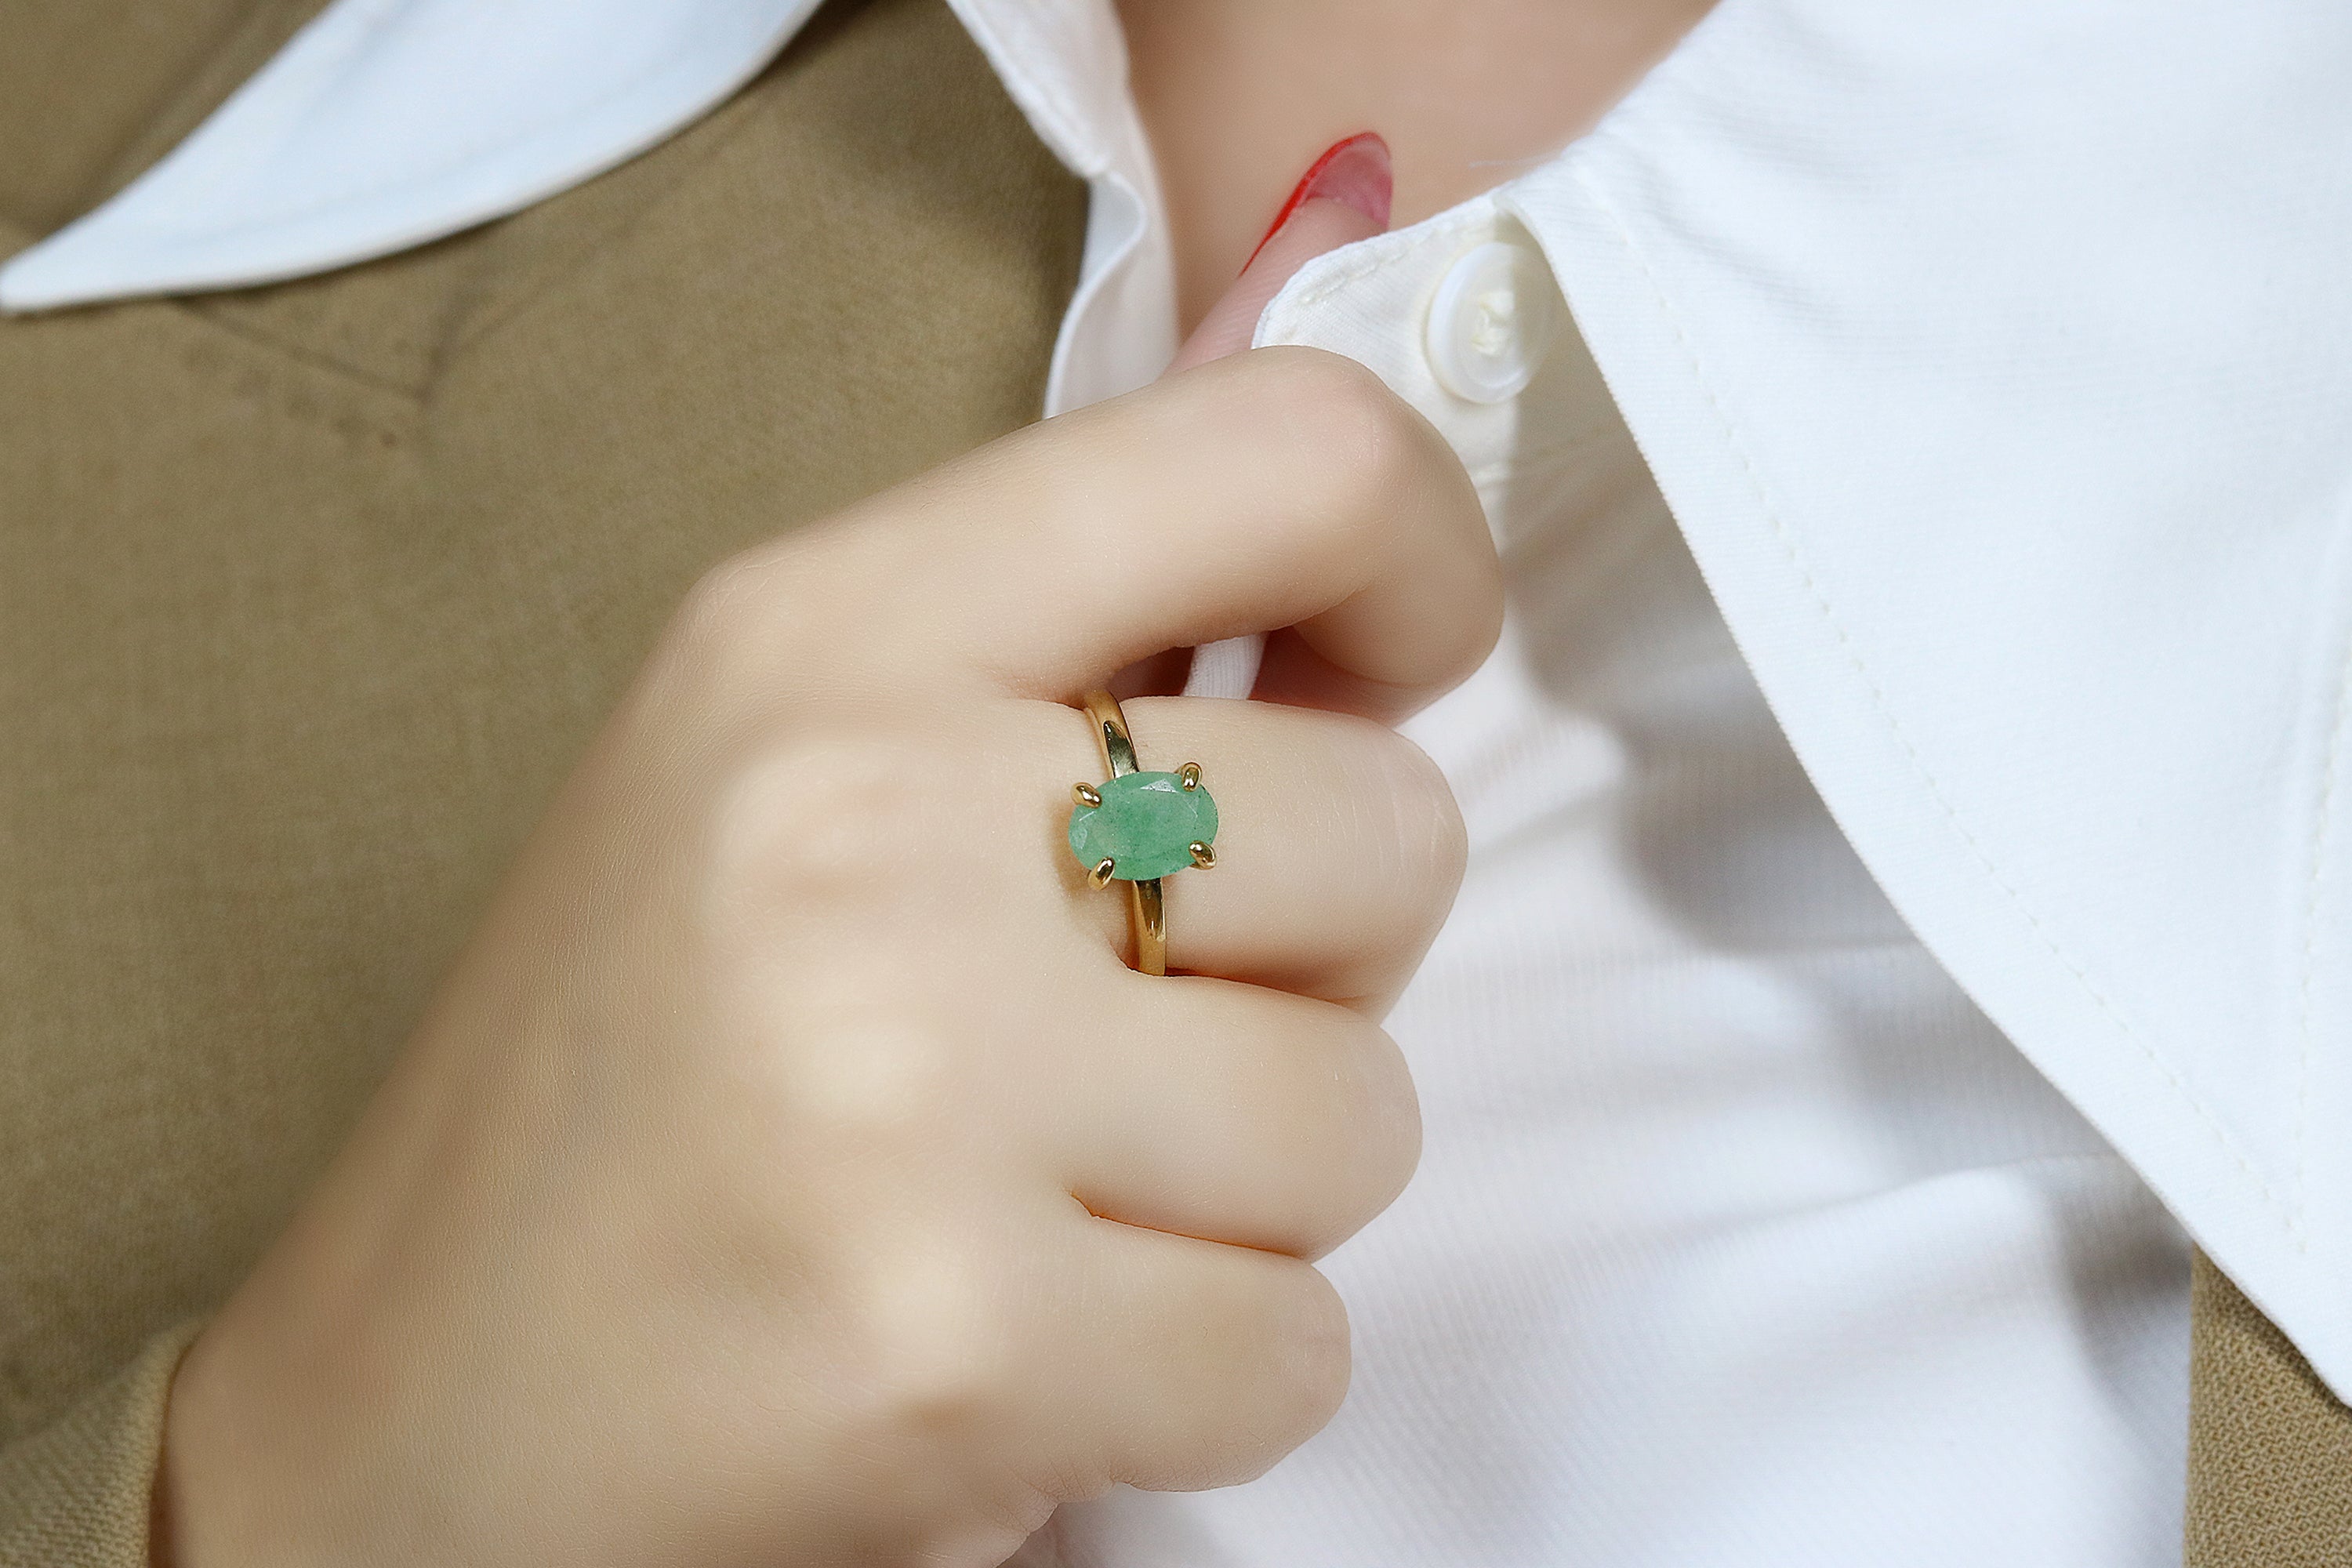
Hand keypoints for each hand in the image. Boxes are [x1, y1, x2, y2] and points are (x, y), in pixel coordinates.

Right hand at [158, 346, 1501, 1567]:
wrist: (404, 1430)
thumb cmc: (626, 1093)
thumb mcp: (781, 764)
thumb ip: (1057, 633)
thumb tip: (1347, 517)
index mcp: (824, 631)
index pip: (1292, 459)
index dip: (1421, 559)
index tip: (1388, 675)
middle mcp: (865, 812)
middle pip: (1389, 830)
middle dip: (1316, 971)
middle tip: (1122, 1041)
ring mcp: (911, 1079)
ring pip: (1362, 1114)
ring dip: (1248, 1199)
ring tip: (1044, 1210)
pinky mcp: (960, 1335)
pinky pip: (1294, 1341)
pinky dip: (1201, 1376)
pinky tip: (1029, 1356)